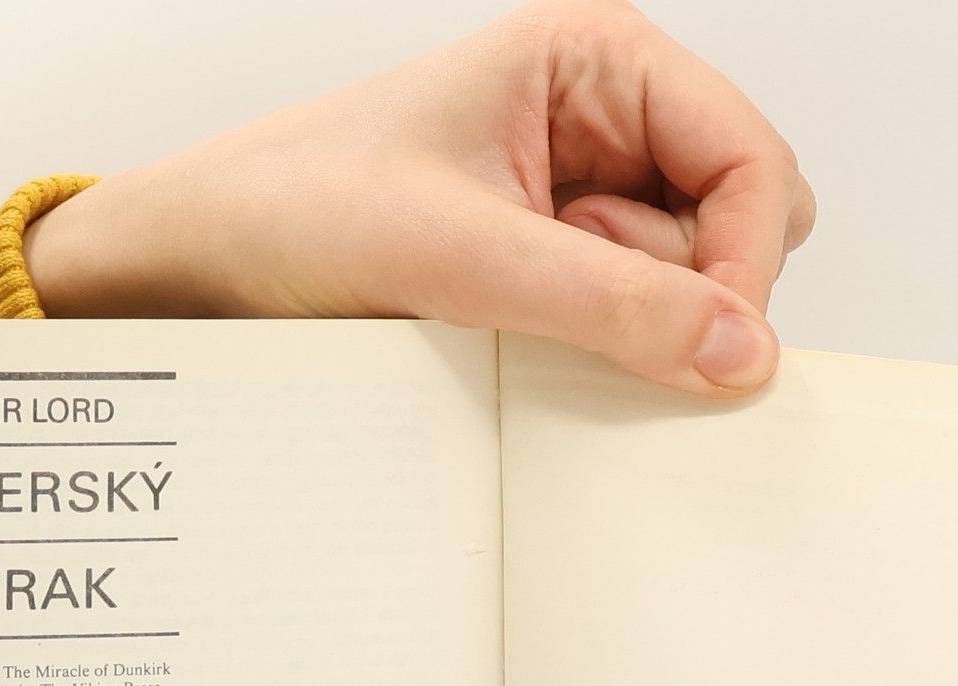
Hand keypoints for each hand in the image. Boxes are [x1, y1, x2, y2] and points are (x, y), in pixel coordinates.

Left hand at [24, 0, 814, 395]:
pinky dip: (598, 346)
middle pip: (739, 221)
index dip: (743, 262)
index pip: (750, 158)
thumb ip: (609, 304)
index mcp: (596, 61)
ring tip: (516, 306)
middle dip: (684, 289)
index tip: (710, 349)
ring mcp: (582, 197)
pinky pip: (629, 320)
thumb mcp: (461, 255)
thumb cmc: (298, 209)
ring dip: (627, 319)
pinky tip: (513, 332)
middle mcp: (604, 120)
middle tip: (578, 308)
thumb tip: (738, 353)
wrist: (206, 264)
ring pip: (688, 282)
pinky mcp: (552, 266)